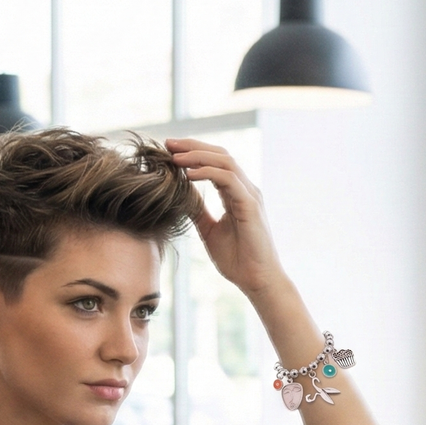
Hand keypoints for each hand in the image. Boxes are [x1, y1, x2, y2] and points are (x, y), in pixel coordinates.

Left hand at [166, 138, 284, 297]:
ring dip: (198, 156)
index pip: (215, 162)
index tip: (168, 150)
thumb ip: (197, 210)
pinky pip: (228, 179)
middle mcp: (245, 190)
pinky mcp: (250, 205)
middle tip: (168, 144)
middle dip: (193, 146)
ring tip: (175, 157)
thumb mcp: (209, 230)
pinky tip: (189, 175)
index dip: (193, 152)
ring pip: (225, 161)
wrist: (257, 281)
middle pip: (220, 154)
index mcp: (236, 194)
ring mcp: (249, 196)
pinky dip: (208, 172)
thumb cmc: (238, 260)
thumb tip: (180, 194)